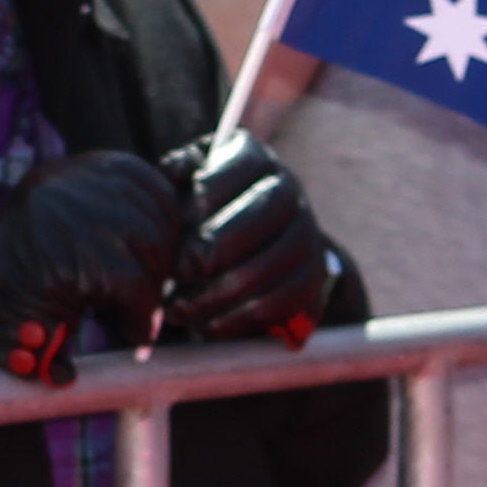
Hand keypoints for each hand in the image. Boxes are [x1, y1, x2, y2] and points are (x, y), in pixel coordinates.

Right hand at [0, 149, 188, 384]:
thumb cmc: (26, 283)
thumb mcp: (69, 227)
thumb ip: (114, 211)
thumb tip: (187, 197)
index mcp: (66, 171)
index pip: (144, 178)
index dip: (163, 219)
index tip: (162, 251)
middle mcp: (66, 184)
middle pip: (155, 214)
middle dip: (162, 258)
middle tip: (150, 291)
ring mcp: (66, 217)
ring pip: (150, 250)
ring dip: (152, 290)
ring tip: (135, 313)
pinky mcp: (71, 258)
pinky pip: (136, 286)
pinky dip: (141, 316)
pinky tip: (131, 331)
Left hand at [159, 130, 333, 347]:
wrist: (240, 253)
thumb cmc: (196, 216)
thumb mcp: (180, 189)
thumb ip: (173, 179)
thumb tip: (176, 173)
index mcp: (255, 160)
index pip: (244, 163)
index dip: (213, 190)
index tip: (181, 220)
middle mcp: (289, 189)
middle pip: (269, 207)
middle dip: (223, 242)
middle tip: (182, 270)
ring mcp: (307, 232)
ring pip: (280, 255)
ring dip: (229, 287)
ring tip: (183, 308)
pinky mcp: (313, 275)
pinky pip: (289, 296)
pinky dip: (246, 316)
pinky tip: (209, 326)